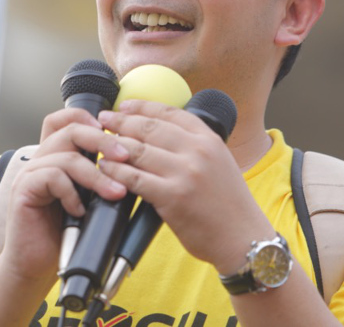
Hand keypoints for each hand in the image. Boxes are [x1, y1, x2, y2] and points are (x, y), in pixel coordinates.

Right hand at [0, 108, 129, 287]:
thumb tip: (135, 165)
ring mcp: (30, 172)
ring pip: (68, 156)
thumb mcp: (89, 198)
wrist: (36, 265)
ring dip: (97, 175)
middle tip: (126, 156)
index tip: (115, 132)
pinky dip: (72, 193)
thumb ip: (100, 176)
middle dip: (104, 142)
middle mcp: (41, 158)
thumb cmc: (66, 234)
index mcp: (56, 155)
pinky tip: (80, 211)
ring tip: (115, 193)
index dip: (89, 118)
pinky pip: (52, 177)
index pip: (66, 119)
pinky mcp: (22, 189)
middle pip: (72, 130)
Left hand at [96, 100, 273, 273]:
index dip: (142, 106)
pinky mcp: (172, 196)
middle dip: (121, 122)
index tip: (124, 106)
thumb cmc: (229, 204)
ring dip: (114, 145)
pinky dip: (115, 171)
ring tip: (100, 144)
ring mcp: (185, 172)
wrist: (243, 238)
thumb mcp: (219, 162)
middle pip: (149, 127)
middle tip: (103, 120)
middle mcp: (198, 150)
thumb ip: (195, 146)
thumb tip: (160, 133)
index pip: (169, 112)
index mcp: (209, 138)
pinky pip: (135, 178)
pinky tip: (105, 168)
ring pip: (138, 150)